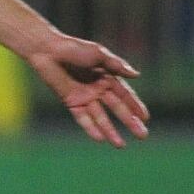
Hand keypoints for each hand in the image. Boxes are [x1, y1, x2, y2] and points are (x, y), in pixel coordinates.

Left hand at [27, 35, 149, 147]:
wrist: (48, 50)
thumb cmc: (74, 48)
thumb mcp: (98, 54)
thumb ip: (116, 65)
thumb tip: (137, 75)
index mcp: (107, 77)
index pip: (125, 95)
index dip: (135, 106)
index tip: (146, 118)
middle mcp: (97, 89)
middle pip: (117, 108)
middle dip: (130, 122)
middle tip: (143, 135)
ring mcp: (84, 97)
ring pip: (100, 117)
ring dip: (110, 130)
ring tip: (121, 145)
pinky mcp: (71, 102)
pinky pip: (82, 118)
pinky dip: (90, 128)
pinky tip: (100, 139)